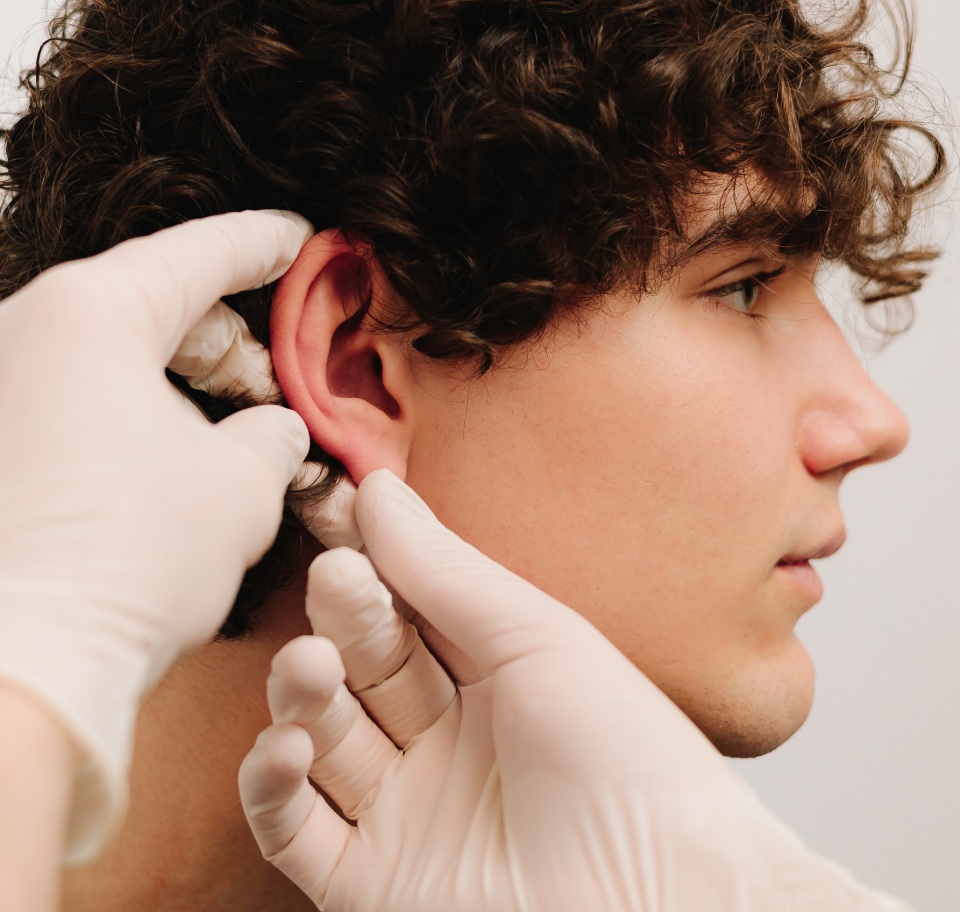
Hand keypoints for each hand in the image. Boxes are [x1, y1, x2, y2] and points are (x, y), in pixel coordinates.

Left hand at [0, 210, 311, 862]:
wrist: (24, 661)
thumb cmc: (129, 560)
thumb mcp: (244, 480)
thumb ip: (275, 431)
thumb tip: (271, 426)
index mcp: (90, 313)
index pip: (198, 254)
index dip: (264, 245)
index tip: (299, 238)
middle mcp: (22, 331)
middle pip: (152, 304)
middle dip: (230, 339)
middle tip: (280, 378)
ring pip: (112, 356)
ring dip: (182, 384)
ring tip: (233, 432)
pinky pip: (74, 400)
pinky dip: (132, 416)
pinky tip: (172, 461)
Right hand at [240, 471, 910, 911]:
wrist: (662, 892)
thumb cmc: (625, 756)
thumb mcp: (533, 637)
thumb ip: (444, 569)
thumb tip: (378, 489)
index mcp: (487, 675)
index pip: (404, 607)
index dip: (372, 567)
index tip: (342, 521)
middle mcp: (441, 738)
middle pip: (359, 665)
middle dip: (343, 621)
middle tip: (338, 581)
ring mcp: (403, 809)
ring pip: (318, 737)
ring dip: (301, 695)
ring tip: (310, 668)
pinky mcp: (369, 881)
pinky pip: (292, 830)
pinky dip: (272, 786)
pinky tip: (286, 745)